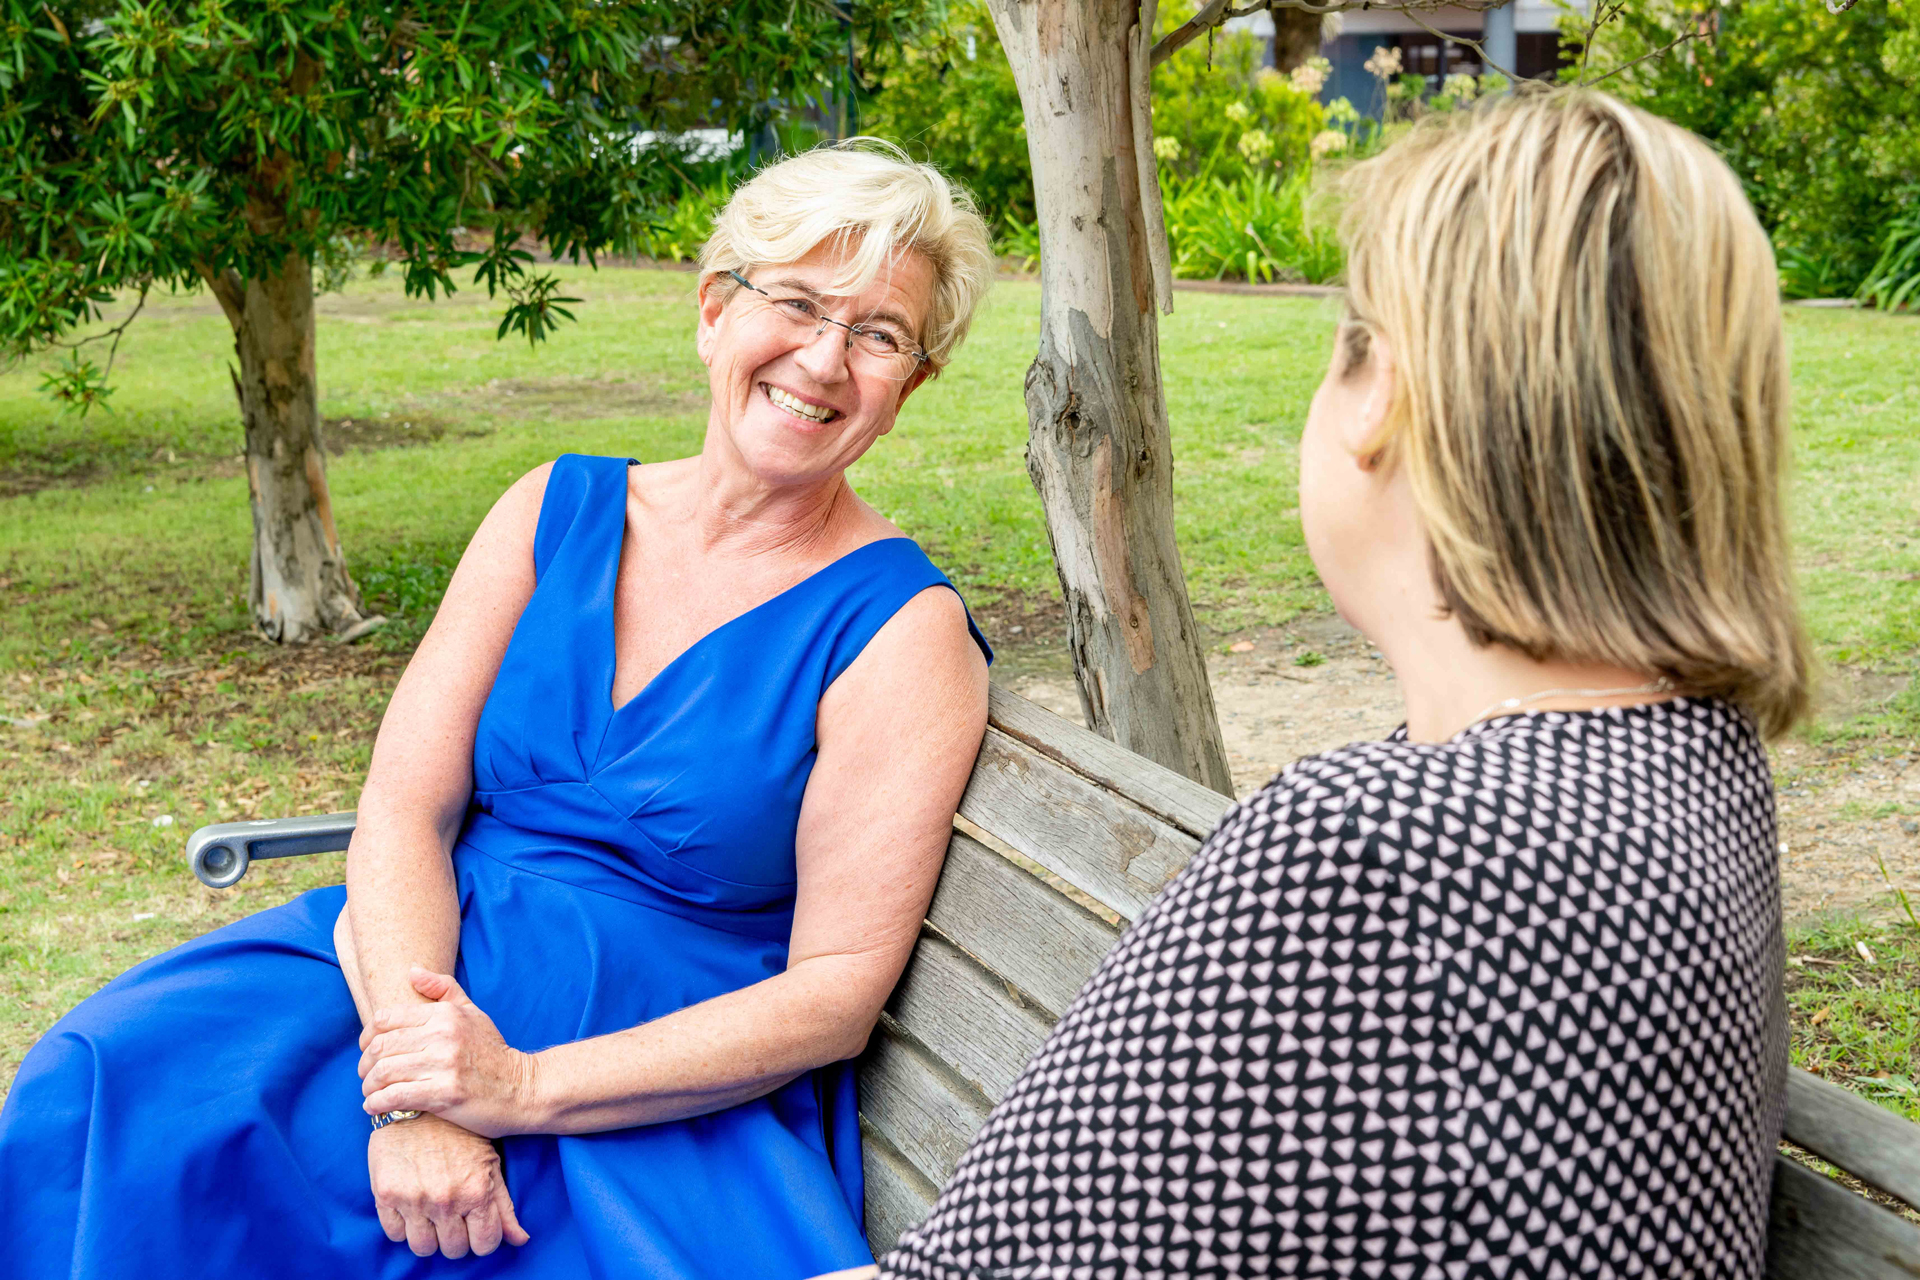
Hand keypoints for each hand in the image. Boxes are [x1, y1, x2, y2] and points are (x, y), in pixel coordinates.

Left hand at [360, 965, 540, 1138]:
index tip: (366, 1050)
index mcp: (446, 1015)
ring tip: (370, 1093)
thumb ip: (443, 989)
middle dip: (364, 1064)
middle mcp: (443, 1036)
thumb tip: (412, 971)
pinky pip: (396, 1097)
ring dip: (369, 1086)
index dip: (366, 1036)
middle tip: (366, 1075)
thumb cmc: (493, 1052)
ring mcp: (444, 1065)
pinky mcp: (444, 1095)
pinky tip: (374, 1107)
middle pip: (380, 1047)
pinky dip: (377, 1103)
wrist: (522, 1089)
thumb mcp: (473, 1013)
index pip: (386, 1019)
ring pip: (384, 1073)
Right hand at [368, 1113, 530, 1258]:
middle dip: (457, 1238)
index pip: (485, 1243)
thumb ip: (504, 1206)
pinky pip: (394, 1234)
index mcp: (476, 1192)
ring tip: (432, 1216)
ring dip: (429, 1236)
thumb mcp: (489, 1164)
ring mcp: (414, 1199)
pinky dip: (403, 1227)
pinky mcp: (386, 1194)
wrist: (419, 1104)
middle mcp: (445, 1200)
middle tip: (454, 1218)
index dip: (482, 1239)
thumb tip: (521, 1240)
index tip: (476, 1229)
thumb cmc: (460, 1134)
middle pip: (454, 1249)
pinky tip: (412, 1208)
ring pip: (423, 1247)